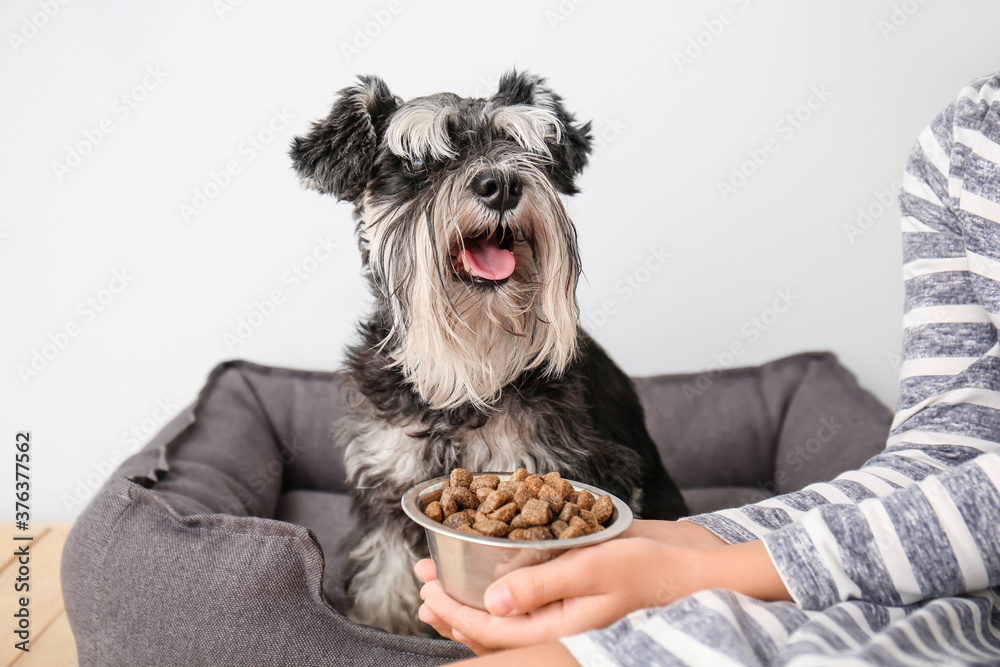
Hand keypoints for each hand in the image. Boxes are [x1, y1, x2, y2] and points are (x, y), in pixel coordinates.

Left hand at [415, 520, 788, 654]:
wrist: (695, 570)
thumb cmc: (651, 569)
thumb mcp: (594, 569)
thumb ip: (541, 586)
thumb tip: (492, 601)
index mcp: (558, 629)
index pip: (491, 629)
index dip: (453, 611)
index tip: (426, 589)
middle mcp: (557, 628)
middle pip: (491, 631)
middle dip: (452, 608)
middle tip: (422, 583)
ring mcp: (564, 617)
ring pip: (505, 622)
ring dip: (470, 604)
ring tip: (440, 585)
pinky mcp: (573, 599)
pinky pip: (525, 609)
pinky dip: (497, 597)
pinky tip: (486, 581)